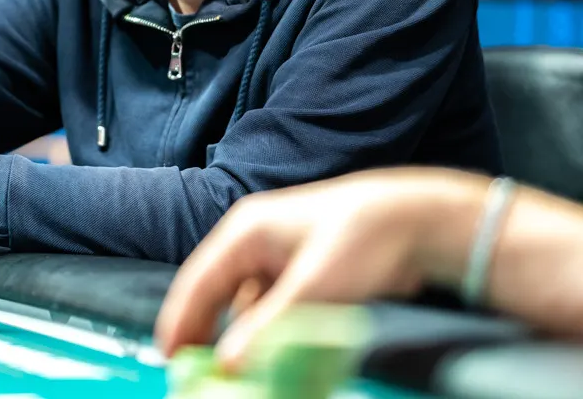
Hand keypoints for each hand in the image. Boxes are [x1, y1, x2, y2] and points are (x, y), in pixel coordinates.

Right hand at [153, 169, 459, 371]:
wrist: (419, 219)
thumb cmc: (365, 238)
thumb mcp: (316, 286)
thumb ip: (269, 326)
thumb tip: (229, 363)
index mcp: (245, 233)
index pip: (197, 281)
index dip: (180, 320)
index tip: (170, 357)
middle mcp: (253, 243)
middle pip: (214, 294)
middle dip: (205, 332)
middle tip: (197, 370)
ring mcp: (276, 258)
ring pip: (244, 307)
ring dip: (241, 338)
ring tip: (238, 370)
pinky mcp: (298, 273)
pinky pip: (270, 310)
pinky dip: (268, 334)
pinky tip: (274, 357)